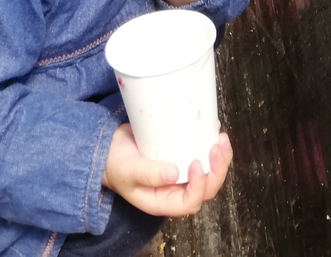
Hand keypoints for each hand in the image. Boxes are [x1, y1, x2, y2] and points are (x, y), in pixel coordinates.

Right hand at [103, 124, 231, 215]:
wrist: (109, 150)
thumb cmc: (116, 165)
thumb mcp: (128, 171)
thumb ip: (148, 174)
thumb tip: (174, 174)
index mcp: (164, 201)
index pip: (190, 202)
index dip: (199, 186)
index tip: (196, 164)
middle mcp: (176, 190)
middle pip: (206, 189)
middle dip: (217, 170)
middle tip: (217, 147)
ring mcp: (181, 174)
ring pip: (208, 172)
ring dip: (219, 158)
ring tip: (221, 138)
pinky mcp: (181, 156)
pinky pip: (201, 154)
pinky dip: (209, 144)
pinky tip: (213, 129)